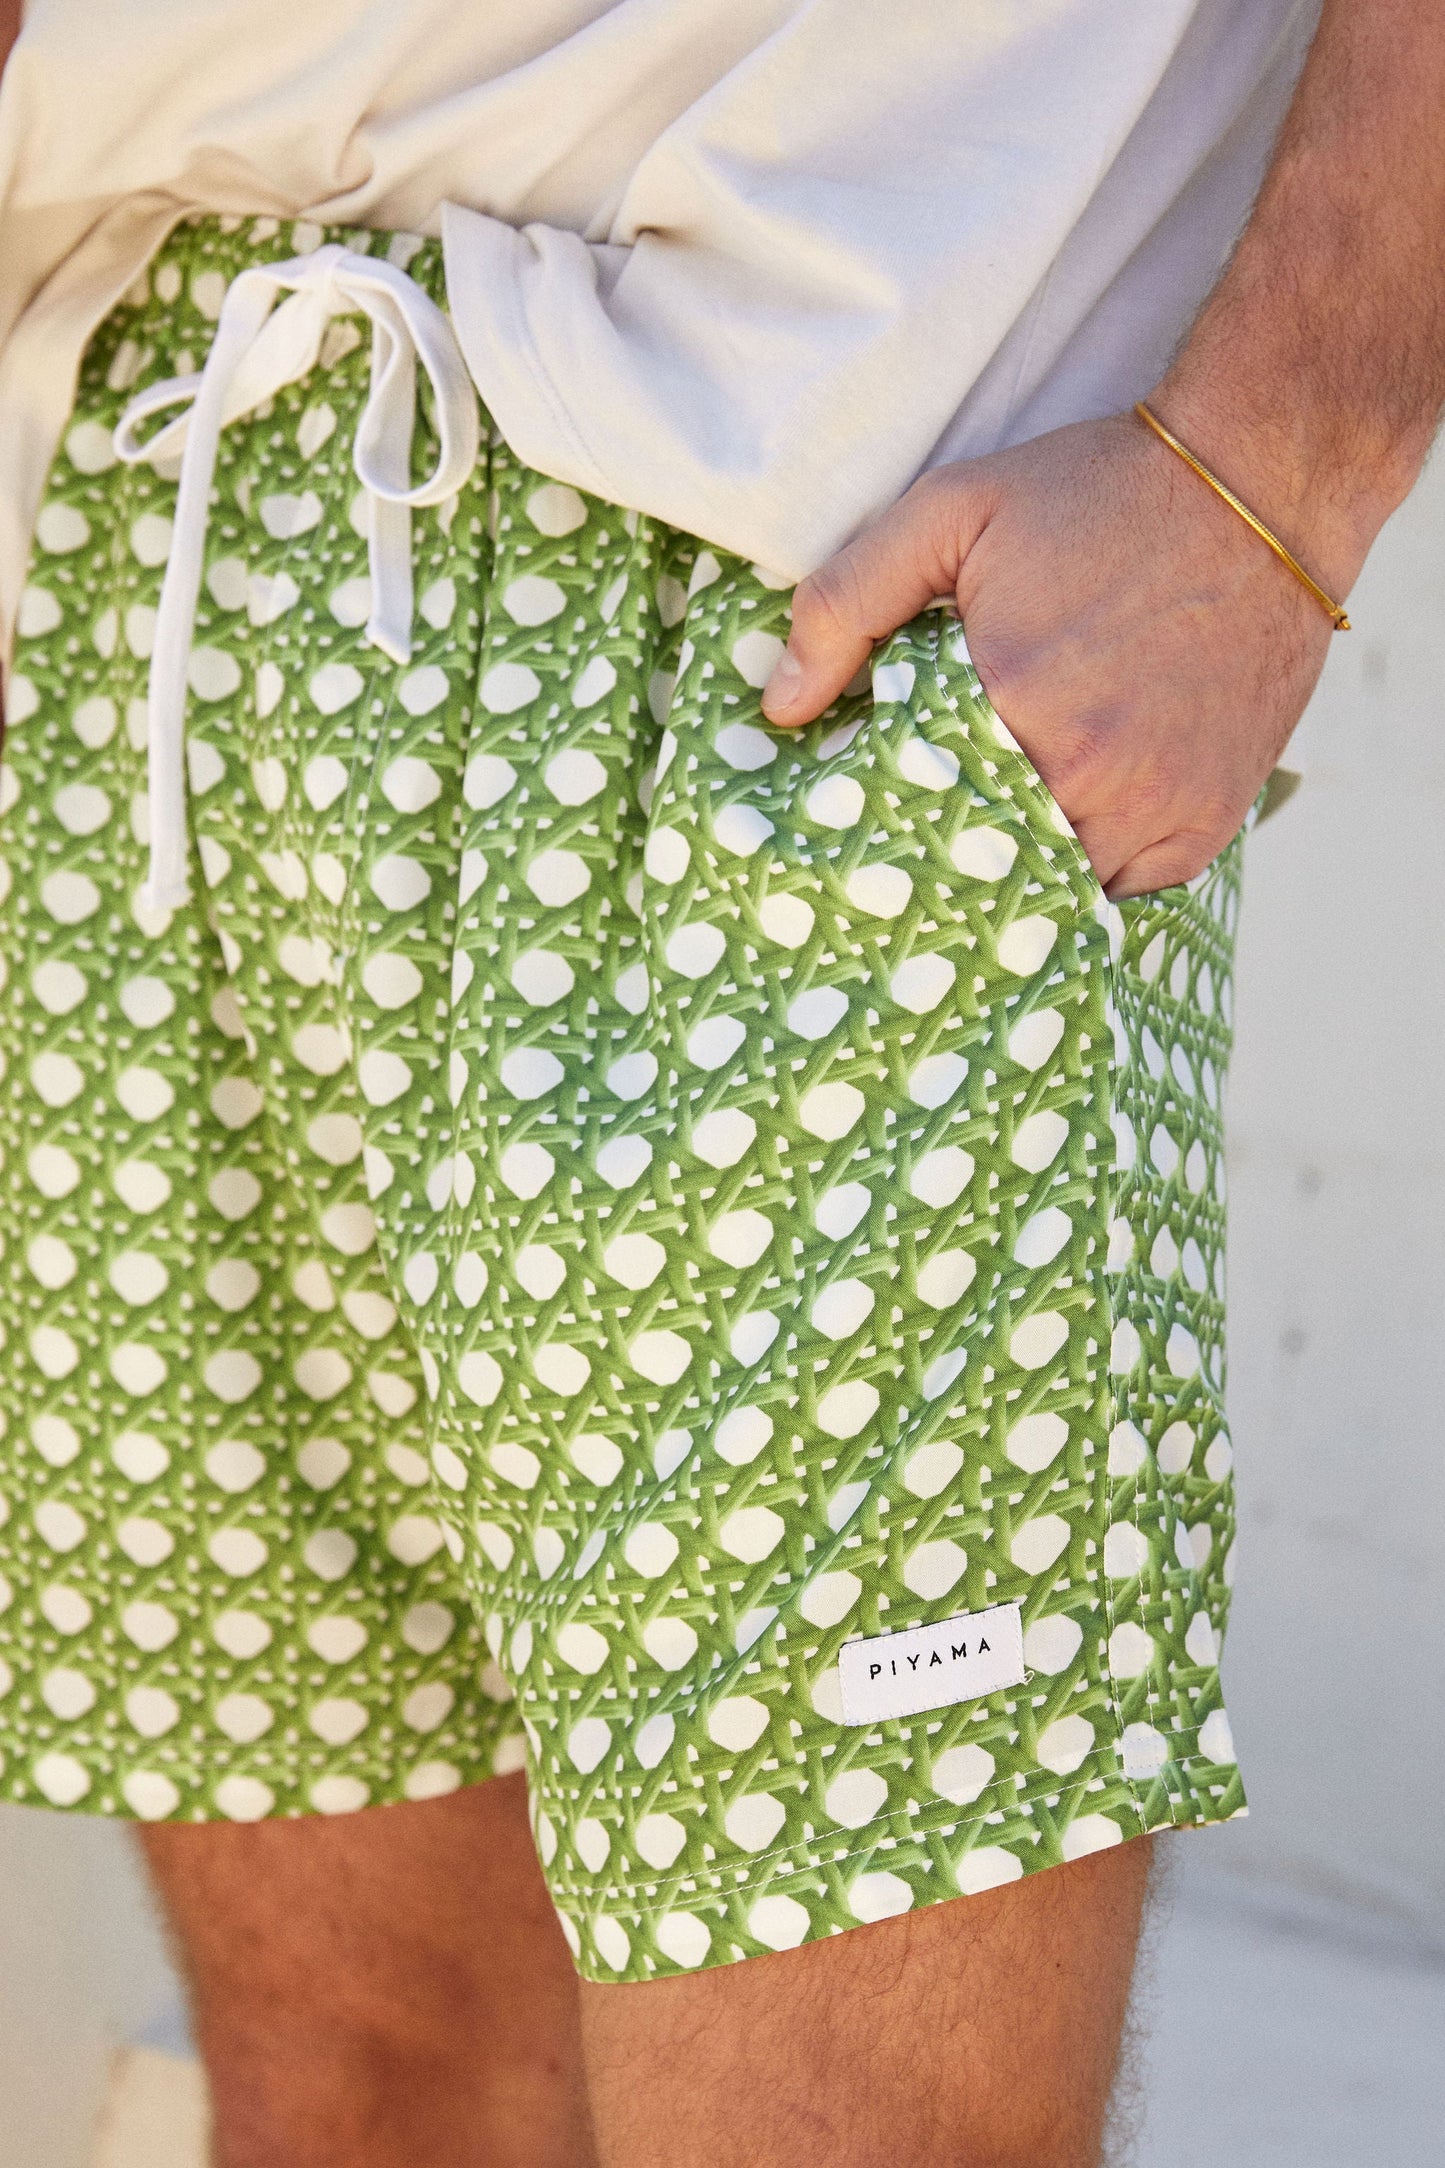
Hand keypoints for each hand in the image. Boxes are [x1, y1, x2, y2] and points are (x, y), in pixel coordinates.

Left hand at [761, 413, 1342, 897]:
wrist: (1261, 483)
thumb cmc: (1098, 493)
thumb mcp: (952, 510)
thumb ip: (849, 601)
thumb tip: (779, 706)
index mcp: (1013, 703)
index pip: (913, 816)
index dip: (882, 828)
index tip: (854, 836)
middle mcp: (1089, 773)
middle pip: (984, 867)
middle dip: (945, 863)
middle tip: (909, 861)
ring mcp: (1158, 807)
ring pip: (1056, 891)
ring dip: (1017, 876)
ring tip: (981, 854)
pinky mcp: (1207, 820)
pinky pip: (1127, 890)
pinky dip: (1091, 875)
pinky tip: (1061, 838)